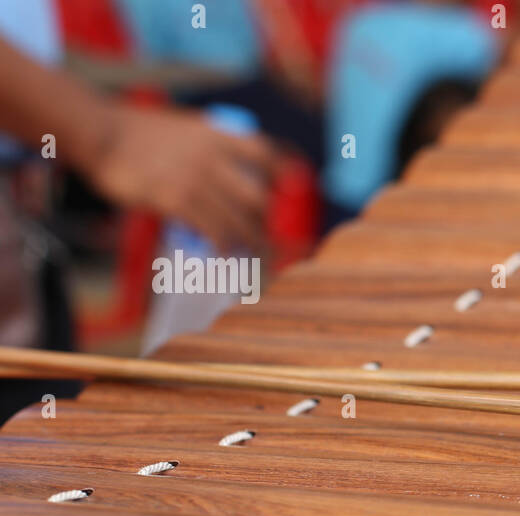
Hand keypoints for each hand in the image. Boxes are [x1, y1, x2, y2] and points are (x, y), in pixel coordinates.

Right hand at [84, 105, 275, 250]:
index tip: (286, 191)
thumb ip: (208, 146)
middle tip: (258, 231)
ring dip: (247, 240)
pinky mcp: (175, 199)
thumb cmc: (136, 132)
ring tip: (247, 251)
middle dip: (262, 219)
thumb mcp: (183, 127)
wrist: (100, 133)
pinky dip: (223, 245)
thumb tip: (227, 173)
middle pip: (257, 196)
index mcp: (216, 135)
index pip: (264, 153)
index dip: (281, 174)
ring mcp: (195, 178)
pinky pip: (212, 229)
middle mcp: (211, 156)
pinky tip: (223, 252)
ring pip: (238, 219)